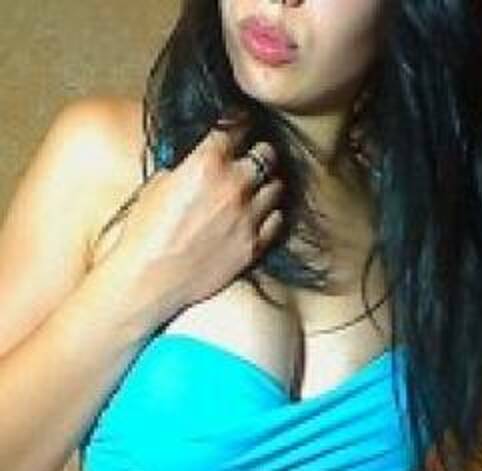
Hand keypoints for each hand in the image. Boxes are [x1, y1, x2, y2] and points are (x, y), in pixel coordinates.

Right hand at [103, 122, 283, 318]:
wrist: (148, 277)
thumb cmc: (145, 231)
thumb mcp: (160, 182)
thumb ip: (190, 164)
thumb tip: (204, 157)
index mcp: (207, 162)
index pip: (237, 126)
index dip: (240, 122)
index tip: (242, 123)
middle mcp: (235, 184)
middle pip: (267, 154)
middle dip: (259, 153)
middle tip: (251, 158)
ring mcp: (249, 216)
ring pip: (277, 186)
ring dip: (267, 184)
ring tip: (255, 188)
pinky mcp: (254, 244)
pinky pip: (277, 219)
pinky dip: (270, 214)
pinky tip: (258, 215)